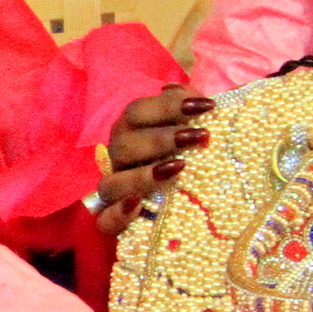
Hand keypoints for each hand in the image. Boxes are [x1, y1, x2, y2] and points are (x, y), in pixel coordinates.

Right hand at [93, 87, 213, 236]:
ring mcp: (115, 193)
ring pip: (111, 183)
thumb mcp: (198, 131)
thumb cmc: (200, 163)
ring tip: (179, 169)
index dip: (168, 105)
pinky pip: (105, 221)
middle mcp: (120, 160)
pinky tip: (136, 205)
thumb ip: (188, 108)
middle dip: (161, 138)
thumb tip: (175, 88)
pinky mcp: (115, 223)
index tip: (207, 106)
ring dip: (142, 175)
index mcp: (135, 134)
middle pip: (123, 144)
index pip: (138, 112)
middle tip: (199, 137)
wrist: (201, 210)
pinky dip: (118, 214)